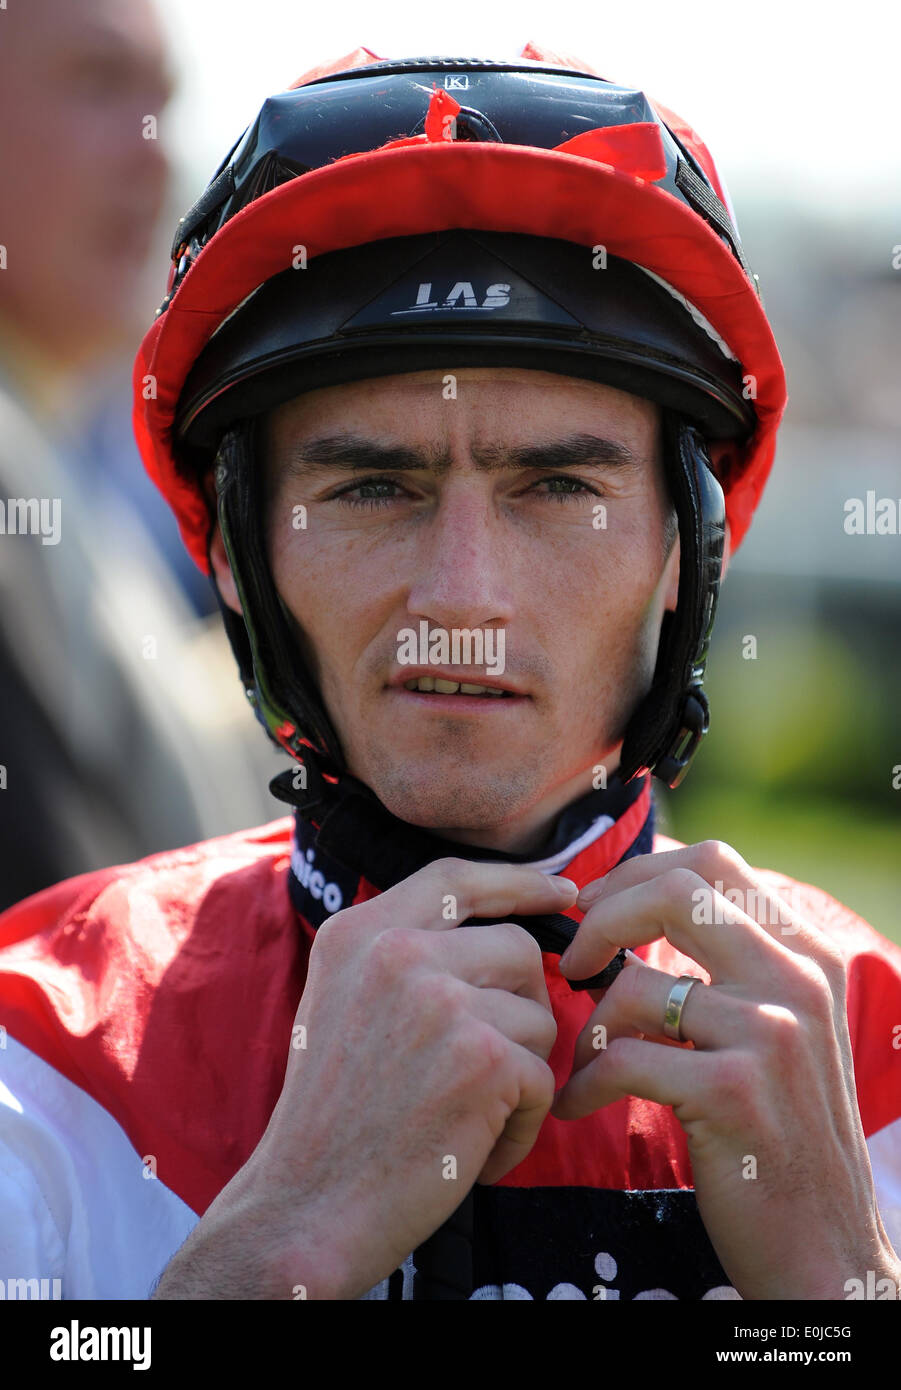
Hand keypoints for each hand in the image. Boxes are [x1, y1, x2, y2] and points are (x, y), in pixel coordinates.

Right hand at [230, 857, 578, 1298]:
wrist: (305, 1208)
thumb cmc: (332, 1118)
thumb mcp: (341, 1003)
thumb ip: (402, 957)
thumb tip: (506, 933)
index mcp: (358, 933)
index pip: (456, 879)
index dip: (518, 881)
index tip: (561, 891)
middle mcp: (397, 953)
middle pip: (518, 950)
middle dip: (522, 1010)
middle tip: (485, 1070)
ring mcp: (440, 1001)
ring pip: (539, 1017)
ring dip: (521, 1074)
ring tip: (466, 1117)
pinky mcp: (482, 1058)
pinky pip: (544, 1079)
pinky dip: (522, 1126)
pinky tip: (475, 1153)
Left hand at [551, 839, 898, 1298]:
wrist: (827, 1247)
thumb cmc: (779, 1134)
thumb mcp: (778, 1030)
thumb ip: (731, 964)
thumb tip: (639, 900)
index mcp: (807, 954)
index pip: (714, 862)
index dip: (638, 873)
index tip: (596, 908)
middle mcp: (797, 980)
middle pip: (676, 891)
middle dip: (604, 918)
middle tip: (574, 963)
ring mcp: (771, 1034)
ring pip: (636, 984)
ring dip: (587, 1025)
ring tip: (581, 1061)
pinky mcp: (735, 1092)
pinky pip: (622, 1059)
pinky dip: (583, 1083)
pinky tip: (577, 1105)